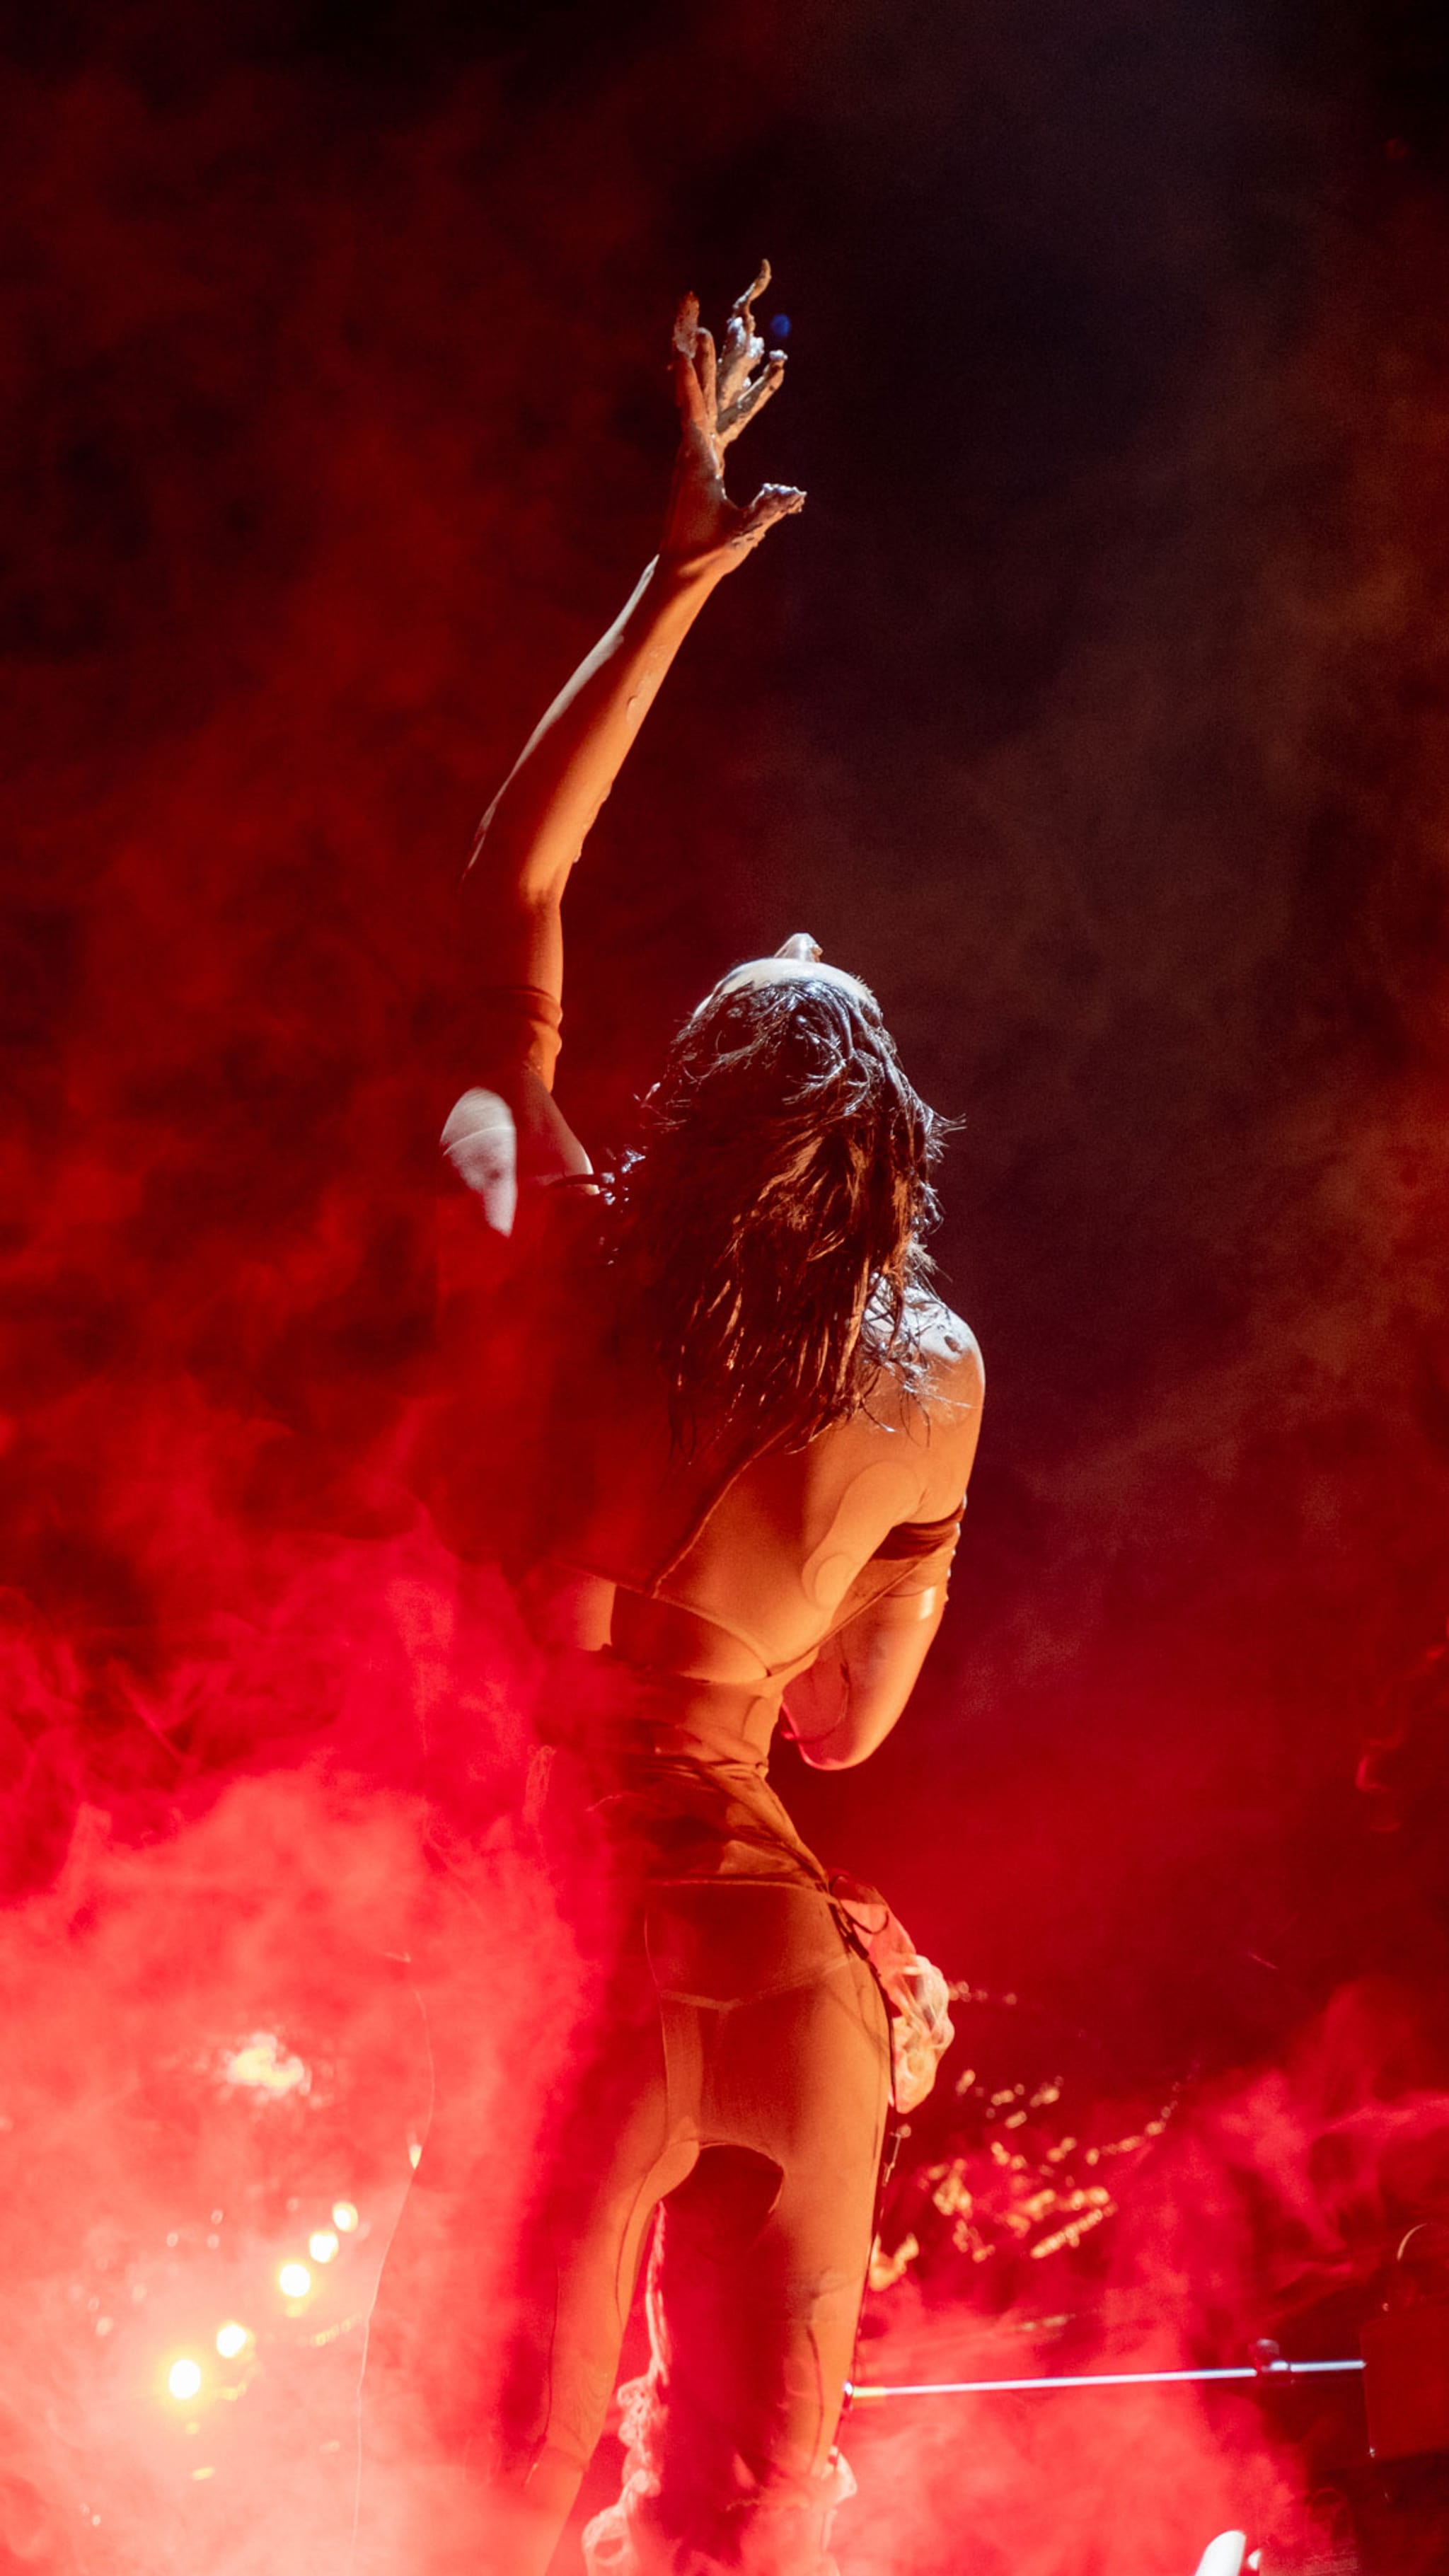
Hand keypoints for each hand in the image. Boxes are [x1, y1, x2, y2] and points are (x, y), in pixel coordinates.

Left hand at [660, 260, 804, 578]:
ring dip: (699, 353)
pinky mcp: (702, 454)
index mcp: (698, 459)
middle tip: (687, 300)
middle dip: (690, 342)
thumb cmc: (709, 553)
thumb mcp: (741, 535)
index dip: (691, 376)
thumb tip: (795, 493)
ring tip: (698, 316)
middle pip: (693, 385)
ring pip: (697, 391)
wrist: (683, 569)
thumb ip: (766, 512)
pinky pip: (707, 408)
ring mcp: (694, 448)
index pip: (694, 410)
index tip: (685, 343)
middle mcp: (692, 445)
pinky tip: (708, 360)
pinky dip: (709, 381)